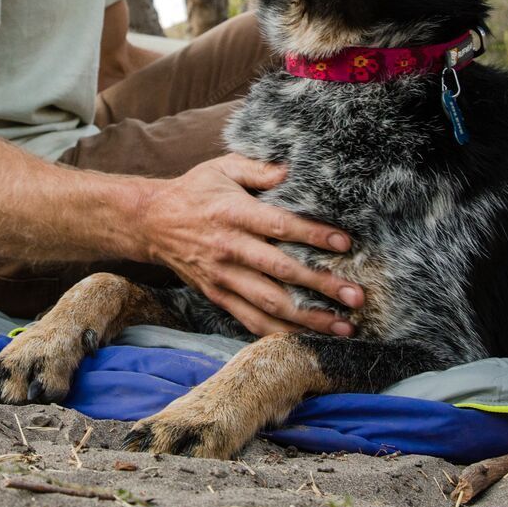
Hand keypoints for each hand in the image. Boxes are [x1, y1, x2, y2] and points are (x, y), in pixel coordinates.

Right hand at [138, 154, 362, 337]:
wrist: (150, 222)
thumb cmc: (195, 191)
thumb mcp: (223, 167)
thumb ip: (259, 169)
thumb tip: (294, 169)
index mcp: (234, 213)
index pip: (280, 226)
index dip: (314, 235)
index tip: (345, 244)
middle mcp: (229, 249)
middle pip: (282, 271)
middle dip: (322, 286)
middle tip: (357, 297)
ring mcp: (222, 277)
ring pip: (270, 303)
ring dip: (308, 318)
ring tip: (343, 328)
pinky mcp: (217, 296)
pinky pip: (250, 320)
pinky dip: (279, 332)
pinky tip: (307, 339)